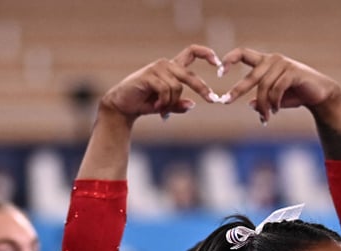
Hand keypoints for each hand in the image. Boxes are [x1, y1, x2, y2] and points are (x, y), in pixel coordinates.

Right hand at [99, 44, 218, 121]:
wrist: (121, 106)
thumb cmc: (143, 104)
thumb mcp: (165, 105)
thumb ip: (178, 105)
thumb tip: (192, 105)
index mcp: (172, 68)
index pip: (192, 52)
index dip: (206, 53)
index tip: (218, 62)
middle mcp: (166, 65)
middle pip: (189, 75)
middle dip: (202, 88)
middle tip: (212, 99)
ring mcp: (157, 68)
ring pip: (177, 87)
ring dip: (171, 103)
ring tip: (161, 109)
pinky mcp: (149, 75)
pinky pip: (166, 90)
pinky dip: (163, 102)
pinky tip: (156, 106)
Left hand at [218, 48, 340, 123]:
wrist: (320, 94)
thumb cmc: (296, 95)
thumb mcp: (275, 99)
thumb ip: (263, 99)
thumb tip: (250, 105)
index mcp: (265, 62)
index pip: (243, 53)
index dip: (229, 60)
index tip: (218, 72)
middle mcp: (273, 59)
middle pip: (251, 76)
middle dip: (237, 90)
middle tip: (225, 101)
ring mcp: (283, 64)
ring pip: (263, 87)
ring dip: (263, 106)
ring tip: (266, 117)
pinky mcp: (293, 72)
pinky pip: (276, 89)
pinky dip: (274, 102)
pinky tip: (275, 111)